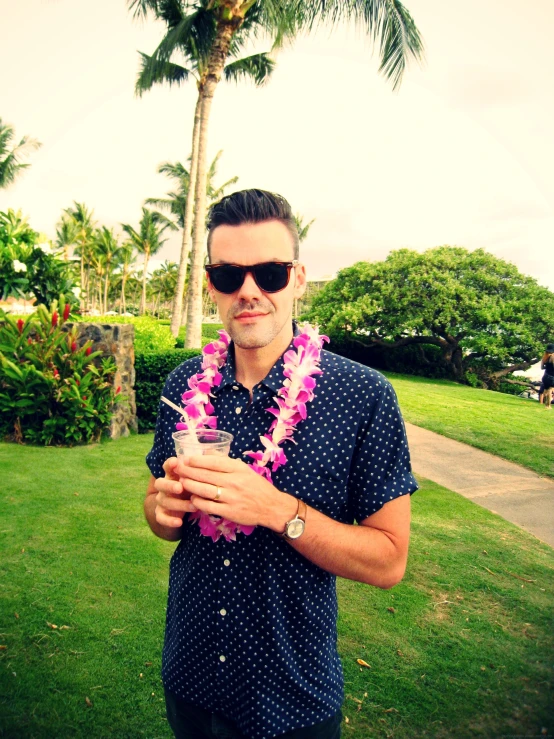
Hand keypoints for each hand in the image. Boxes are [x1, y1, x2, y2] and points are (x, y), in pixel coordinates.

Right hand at [154, 457, 198, 527]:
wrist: (182, 507)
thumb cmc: (195, 486)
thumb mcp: (199, 476)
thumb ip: (203, 466)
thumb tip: (212, 452)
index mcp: (173, 474)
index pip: (167, 466)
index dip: (170, 464)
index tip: (176, 462)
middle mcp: (165, 485)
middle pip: (160, 483)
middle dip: (170, 485)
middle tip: (181, 487)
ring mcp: (162, 500)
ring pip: (163, 500)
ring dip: (178, 503)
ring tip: (193, 506)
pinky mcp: (162, 514)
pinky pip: (161, 517)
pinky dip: (169, 520)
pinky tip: (179, 522)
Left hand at [176, 455, 296, 530]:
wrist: (271, 506)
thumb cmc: (256, 486)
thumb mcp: (244, 469)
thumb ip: (226, 462)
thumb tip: (207, 452)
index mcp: (238, 469)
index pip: (213, 462)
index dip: (197, 460)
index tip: (185, 458)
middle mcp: (234, 481)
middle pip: (205, 475)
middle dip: (188, 471)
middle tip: (177, 468)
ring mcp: (231, 497)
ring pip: (204, 490)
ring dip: (190, 485)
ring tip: (181, 482)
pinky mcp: (229, 511)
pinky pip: (208, 506)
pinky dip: (198, 501)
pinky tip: (193, 498)